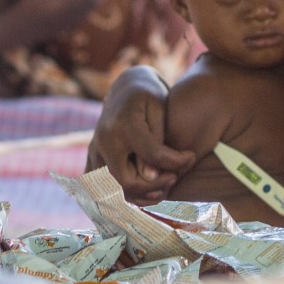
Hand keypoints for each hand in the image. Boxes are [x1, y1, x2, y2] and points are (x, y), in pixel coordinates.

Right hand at [87, 66, 195, 204]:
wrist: (124, 88)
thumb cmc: (148, 96)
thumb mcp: (159, 109)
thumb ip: (157, 142)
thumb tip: (151, 177)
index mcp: (123, 125)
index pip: (153, 156)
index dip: (176, 162)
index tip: (191, 157)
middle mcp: (104, 141)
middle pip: (127, 180)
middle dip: (155, 186)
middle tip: (174, 177)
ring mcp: (94, 152)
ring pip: (114, 190)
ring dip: (140, 195)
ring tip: (162, 188)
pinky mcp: (92, 159)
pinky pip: (104, 188)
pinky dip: (125, 195)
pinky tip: (146, 191)